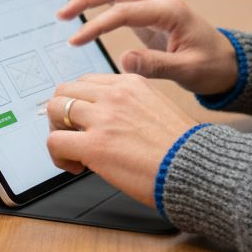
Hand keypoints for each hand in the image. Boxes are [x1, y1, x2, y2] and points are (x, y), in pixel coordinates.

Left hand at [45, 73, 197, 206]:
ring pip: (54, 109)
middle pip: (65, 90)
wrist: (197, 168)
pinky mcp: (94, 145)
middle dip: (62, 114)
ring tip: (72, 152)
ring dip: (57, 132)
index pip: (88, 82)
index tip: (86, 123)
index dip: (80, 104)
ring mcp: (103, 118)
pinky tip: (76, 167)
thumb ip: (131, 109)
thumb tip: (110, 125)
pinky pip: (54, 142)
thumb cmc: (184, 149)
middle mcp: (115, 94)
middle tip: (72, 136)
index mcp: (132, 83)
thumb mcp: (159, 110)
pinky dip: (58, 157)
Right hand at [57, 0, 238, 95]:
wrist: (230, 64)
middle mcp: (160, 3)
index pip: (124, 12)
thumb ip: (156, 65)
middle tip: (62, 14)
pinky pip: (120, 2)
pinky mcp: (150, 17)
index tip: (76, 40)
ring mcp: (155, 7)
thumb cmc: (213, 67)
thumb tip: (124, 60)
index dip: (97, 25)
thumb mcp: (188, 71)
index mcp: (169, 12)